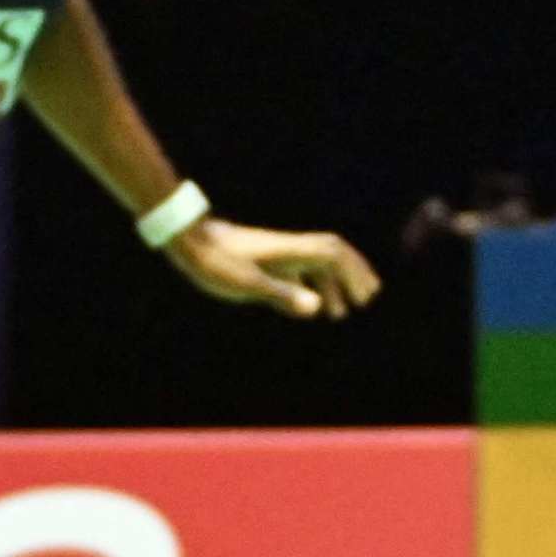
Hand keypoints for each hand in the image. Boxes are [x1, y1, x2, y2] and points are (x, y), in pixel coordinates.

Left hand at [160, 218, 381, 320]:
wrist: (187, 242)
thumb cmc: (215, 262)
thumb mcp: (247, 284)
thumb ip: (283, 295)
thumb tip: (319, 307)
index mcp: (290, 251)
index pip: (334, 255)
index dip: (354, 273)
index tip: (365, 297)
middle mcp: (288, 249)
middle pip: (332, 255)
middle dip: (352, 275)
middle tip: (368, 299)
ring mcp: (276, 254)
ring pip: (314, 266)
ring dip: (331, 285)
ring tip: (340, 314)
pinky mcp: (263, 261)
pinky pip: (295, 272)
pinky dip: (308, 288)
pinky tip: (306, 306)